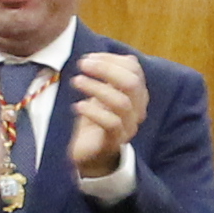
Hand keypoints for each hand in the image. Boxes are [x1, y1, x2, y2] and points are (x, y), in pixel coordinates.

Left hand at [67, 49, 148, 176]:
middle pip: (131, 83)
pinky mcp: (114, 142)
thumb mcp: (101, 94)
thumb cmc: (95, 121)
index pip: (134, 70)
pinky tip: (77, 106)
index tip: (89, 58)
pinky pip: (111, 123)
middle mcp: (137, 110)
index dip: (112, 60)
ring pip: (121, 102)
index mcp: (136, 95)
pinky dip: (93, 111)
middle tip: (82, 64)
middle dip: (106, 69)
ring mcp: (128, 127)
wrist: (91, 156)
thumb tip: (105, 56)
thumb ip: (107, 77)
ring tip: (76, 81)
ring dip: (96, 88)